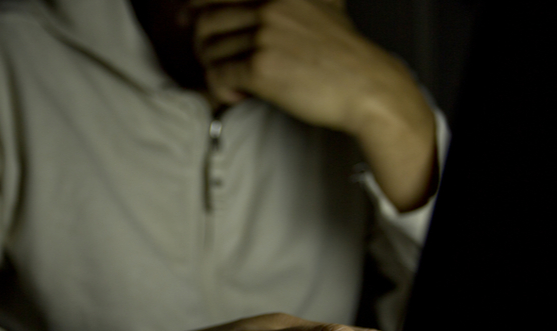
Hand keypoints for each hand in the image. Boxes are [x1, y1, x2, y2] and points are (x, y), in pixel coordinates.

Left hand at [190, 0, 437, 211]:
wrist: (367, 88)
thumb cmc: (345, 57)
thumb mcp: (323, 8)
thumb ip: (294, 3)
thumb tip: (261, 8)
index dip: (198, 9)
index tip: (190, 22)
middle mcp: (270, 6)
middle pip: (208, 22)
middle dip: (204, 47)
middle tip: (217, 63)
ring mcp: (264, 36)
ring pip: (210, 51)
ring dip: (216, 70)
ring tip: (235, 83)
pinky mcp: (260, 68)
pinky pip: (217, 76)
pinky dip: (221, 90)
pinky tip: (239, 95)